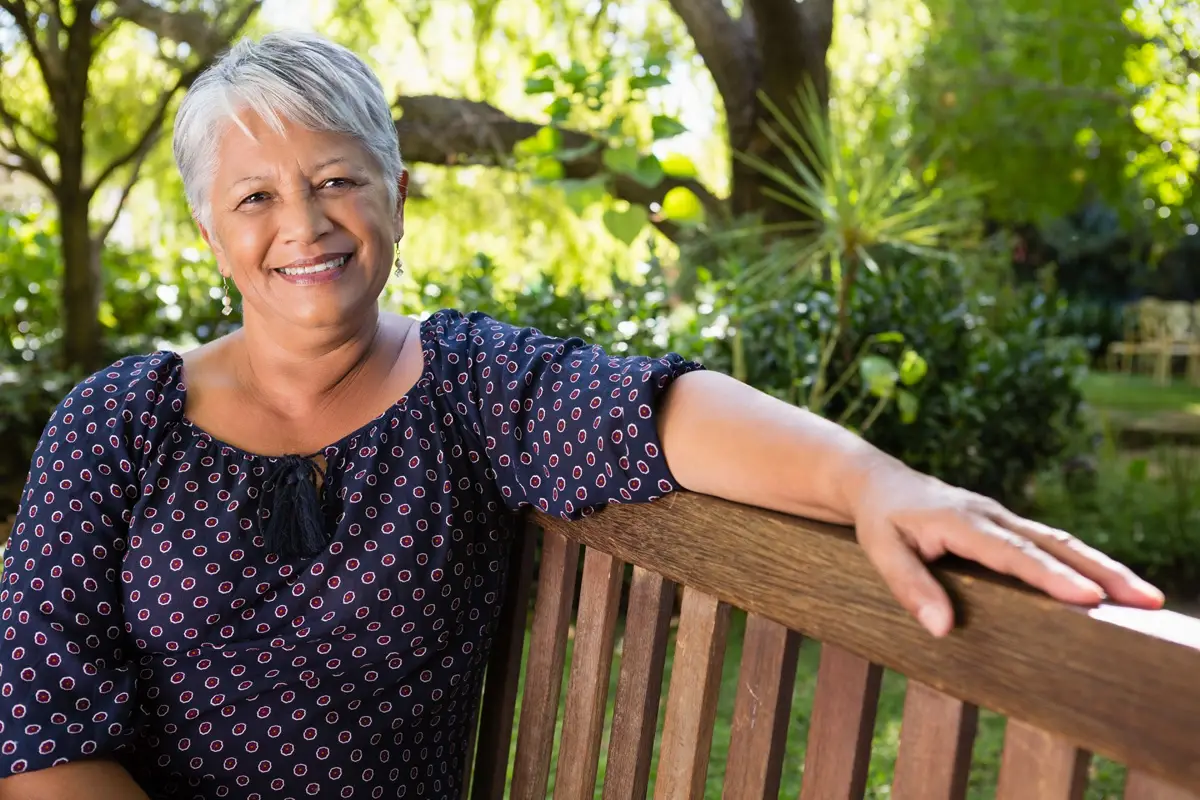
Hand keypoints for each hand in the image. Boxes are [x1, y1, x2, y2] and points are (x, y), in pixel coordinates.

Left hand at [852, 464, 1165, 636]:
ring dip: (1103, 568)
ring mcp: (1003, 518)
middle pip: (1052, 544)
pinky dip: (1084, 562)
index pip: (1012, 553)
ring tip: (1146, 597)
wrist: (877, 482)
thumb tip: (942, 628)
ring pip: (1060, 542)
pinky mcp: (1006, 526)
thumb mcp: (881, 551)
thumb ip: (910, 586)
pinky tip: (1110, 584)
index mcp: (961, 521)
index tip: (1087, 597)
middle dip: (1100, 572)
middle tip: (1146, 599)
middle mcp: (991, 516)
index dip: (1049, 576)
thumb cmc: (880, 520)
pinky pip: (1051, 543)